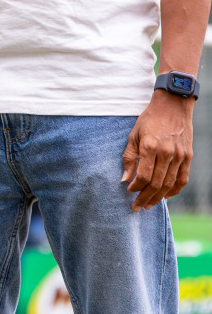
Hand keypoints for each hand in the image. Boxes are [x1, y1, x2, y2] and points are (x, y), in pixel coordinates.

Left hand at [122, 90, 194, 210]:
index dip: (135, 186)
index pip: (143, 175)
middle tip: (137, 206)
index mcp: (150, 146)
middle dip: (145, 197)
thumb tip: (124, 178)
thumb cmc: (149, 119)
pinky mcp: (188, 156)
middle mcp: (166, 153)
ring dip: (158, 197)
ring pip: (169, 184)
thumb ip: (129, 157)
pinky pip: (183, 179)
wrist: (173, 106)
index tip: (128, 191)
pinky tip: (166, 196)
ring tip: (149, 204)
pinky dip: (175, 190)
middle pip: (156, 183)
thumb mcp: (133, 134)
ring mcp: (180, 156)